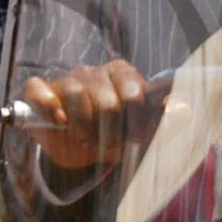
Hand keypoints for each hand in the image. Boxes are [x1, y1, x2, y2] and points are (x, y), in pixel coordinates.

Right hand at [17, 60, 158, 171]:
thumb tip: (183, 109)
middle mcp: (93, 72)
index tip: (137, 138)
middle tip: (111, 146)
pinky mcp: (38, 91)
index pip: (132, 87)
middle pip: (106, 97)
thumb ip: (163, 119)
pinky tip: (60, 123)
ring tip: (87, 141)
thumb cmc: (112, 133)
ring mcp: (65, 79)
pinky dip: (50, 108)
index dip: (136, 116)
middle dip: (111, 128)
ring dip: (84, 125)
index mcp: (121, 73)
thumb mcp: (139, 129)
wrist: (78, 149)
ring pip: (76, 93)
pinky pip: (40, 91)